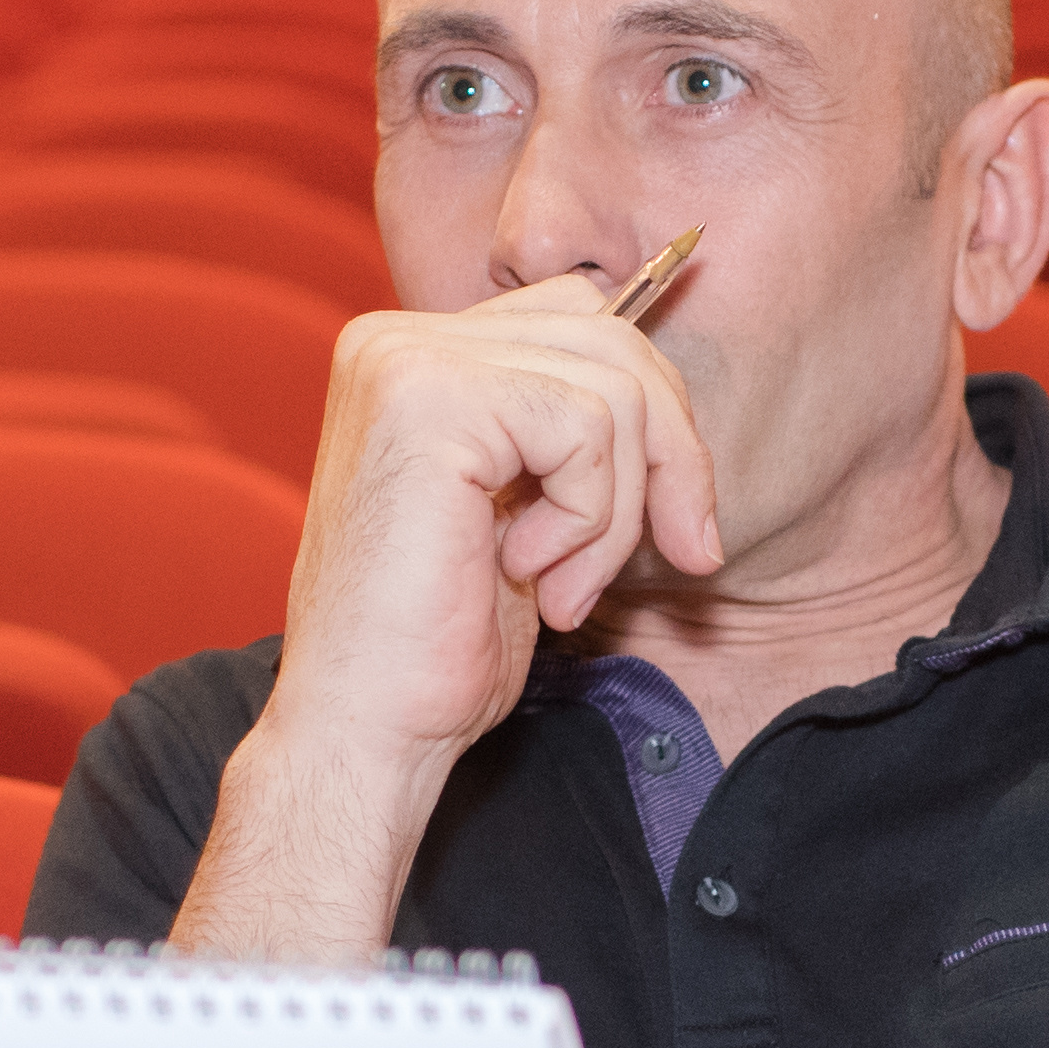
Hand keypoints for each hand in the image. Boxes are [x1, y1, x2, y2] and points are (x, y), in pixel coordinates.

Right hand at [178, 281, 723, 958]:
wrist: (365, 726)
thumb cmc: (440, 642)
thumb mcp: (532, 511)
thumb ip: (577, 430)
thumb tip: (677, 381)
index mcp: (415, 356)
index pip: (585, 321)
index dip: (655, 419)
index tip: (683, 527)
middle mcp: (397, 340)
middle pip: (612, 341)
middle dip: (672, 460)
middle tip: (684, 556)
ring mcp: (405, 361)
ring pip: (611, 390)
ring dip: (621, 511)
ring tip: (567, 589)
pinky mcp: (429, 400)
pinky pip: (583, 429)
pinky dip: (588, 518)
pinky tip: (528, 573)